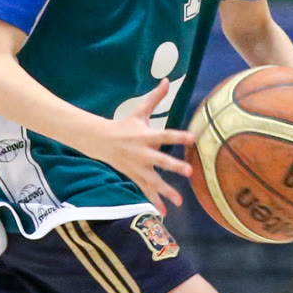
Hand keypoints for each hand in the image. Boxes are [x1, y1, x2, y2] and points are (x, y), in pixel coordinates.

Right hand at [75, 77, 192, 213]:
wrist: (99, 141)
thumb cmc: (124, 125)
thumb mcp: (138, 111)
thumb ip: (155, 97)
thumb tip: (167, 79)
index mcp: (146, 135)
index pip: (166, 135)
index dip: (179, 137)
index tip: (193, 138)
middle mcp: (143, 153)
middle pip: (160, 160)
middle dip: (174, 167)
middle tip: (189, 172)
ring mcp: (138, 167)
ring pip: (154, 181)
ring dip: (167, 191)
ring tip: (181, 202)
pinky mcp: (134, 176)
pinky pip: (145, 190)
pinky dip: (154, 201)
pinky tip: (164, 213)